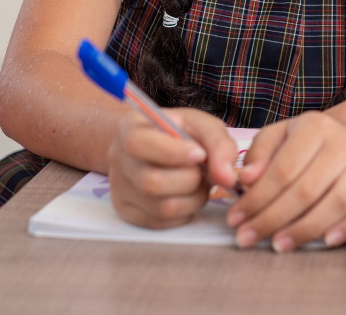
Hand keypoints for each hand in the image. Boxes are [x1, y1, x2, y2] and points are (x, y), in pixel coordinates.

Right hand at [108, 107, 237, 228]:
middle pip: (152, 182)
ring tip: (200, 182)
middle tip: (204, 171)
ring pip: (161, 207)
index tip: (199, 154)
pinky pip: (161, 222)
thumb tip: (227, 178)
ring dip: (193, 198)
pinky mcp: (127, 212)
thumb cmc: (178, 131)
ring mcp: (119, 189)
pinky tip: (187, 194)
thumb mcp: (200, 124)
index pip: (140, 144)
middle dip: (190, 180)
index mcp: (129, 128)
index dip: (173, 152)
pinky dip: (184, 211)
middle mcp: (118, 160)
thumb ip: (218, 143)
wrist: (154, 144)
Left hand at [226, 111, 345, 250]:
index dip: (257, 198)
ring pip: (335, 203)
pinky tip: (324, 242)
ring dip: (304, 230)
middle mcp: (342, 143)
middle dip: (273, 219)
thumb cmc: (306, 141)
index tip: (236, 219)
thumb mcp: (279, 135)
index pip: (283, 169)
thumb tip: (245, 180)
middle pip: (306, 190)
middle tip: (248, 237)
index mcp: (314, 126)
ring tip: (278, 245)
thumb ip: (259, 154)